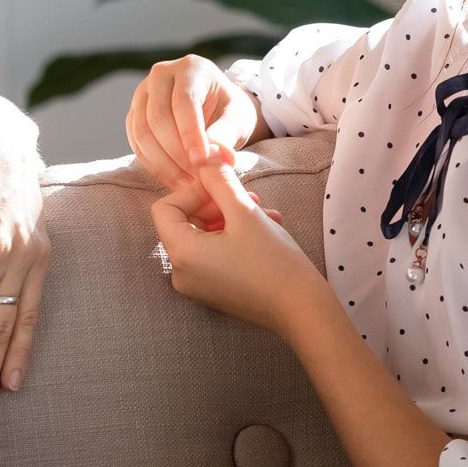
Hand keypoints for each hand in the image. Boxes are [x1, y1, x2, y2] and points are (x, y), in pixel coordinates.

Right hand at [127, 55, 262, 204]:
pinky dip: (153, 165)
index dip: (190, 134)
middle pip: (158, 117)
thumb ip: (228, 133)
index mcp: (191, 68)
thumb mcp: (239, 119)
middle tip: (196, 178)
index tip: (201, 162)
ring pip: (142, 132)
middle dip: (176, 153)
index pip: (184, 101)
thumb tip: (215, 155)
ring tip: (187, 184)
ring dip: (163, 164)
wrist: (216, 112)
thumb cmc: (230, 112)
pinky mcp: (134, 115)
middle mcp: (161, 75)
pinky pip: (136, 143)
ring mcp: (143, 95)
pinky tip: (173, 180)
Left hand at [149, 156, 322, 334]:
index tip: (223, 187)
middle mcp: (181, 274)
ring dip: (232, 217)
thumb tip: (204, 157)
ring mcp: (197, 285)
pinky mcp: (215, 291)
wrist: (302, 309)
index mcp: (181, 254)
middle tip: (248, 196)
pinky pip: (215, 254)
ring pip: (204, 236)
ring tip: (264, 212)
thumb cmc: (273, 262)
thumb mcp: (244, 210)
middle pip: (185, 222)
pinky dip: (235, 237)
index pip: (165, 208)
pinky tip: (267, 229)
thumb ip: (219, 180)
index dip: (193, 191)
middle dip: (217, 203)